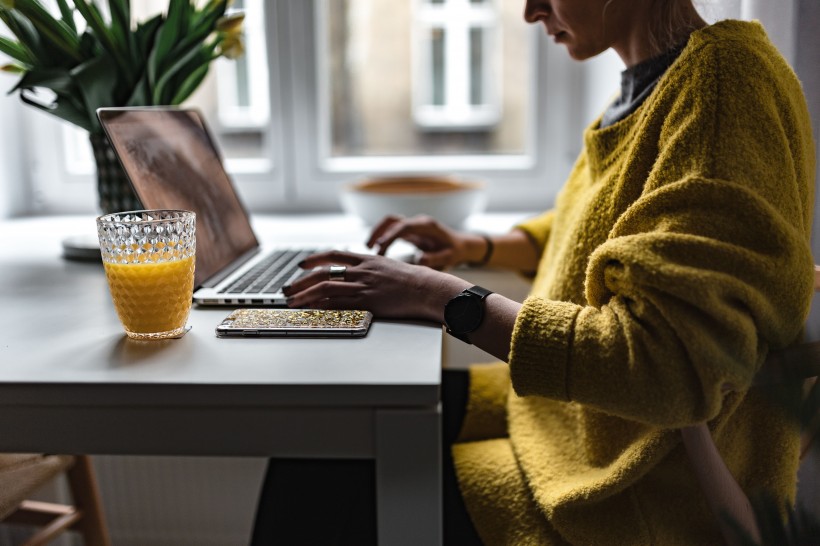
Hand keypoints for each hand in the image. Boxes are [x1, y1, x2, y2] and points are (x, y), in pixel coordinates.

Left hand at [282, 250, 469, 320]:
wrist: (427, 288)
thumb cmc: (413, 280)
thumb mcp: (389, 266)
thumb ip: (371, 268)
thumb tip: (357, 272)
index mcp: (367, 258)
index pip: (333, 254)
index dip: (315, 259)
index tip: (302, 264)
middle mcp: (362, 270)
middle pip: (323, 272)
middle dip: (301, 281)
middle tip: (288, 288)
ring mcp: (364, 286)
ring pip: (326, 288)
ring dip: (305, 295)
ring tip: (292, 301)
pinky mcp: (367, 302)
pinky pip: (339, 304)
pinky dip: (321, 307)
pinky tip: (312, 310)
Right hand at [366, 215, 485, 269]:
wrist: (461, 245)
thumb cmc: (455, 251)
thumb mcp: (449, 257)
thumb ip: (435, 259)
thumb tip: (419, 260)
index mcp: (427, 226)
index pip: (404, 227)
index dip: (390, 235)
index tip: (380, 246)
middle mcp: (418, 222)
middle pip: (393, 220)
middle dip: (379, 231)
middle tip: (369, 247)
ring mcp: (414, 225)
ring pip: (390, 223)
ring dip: (378, 232)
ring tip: (369, 247)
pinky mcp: (411, 231)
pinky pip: (393, 230)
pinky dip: (383, 237)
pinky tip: (378, 249)